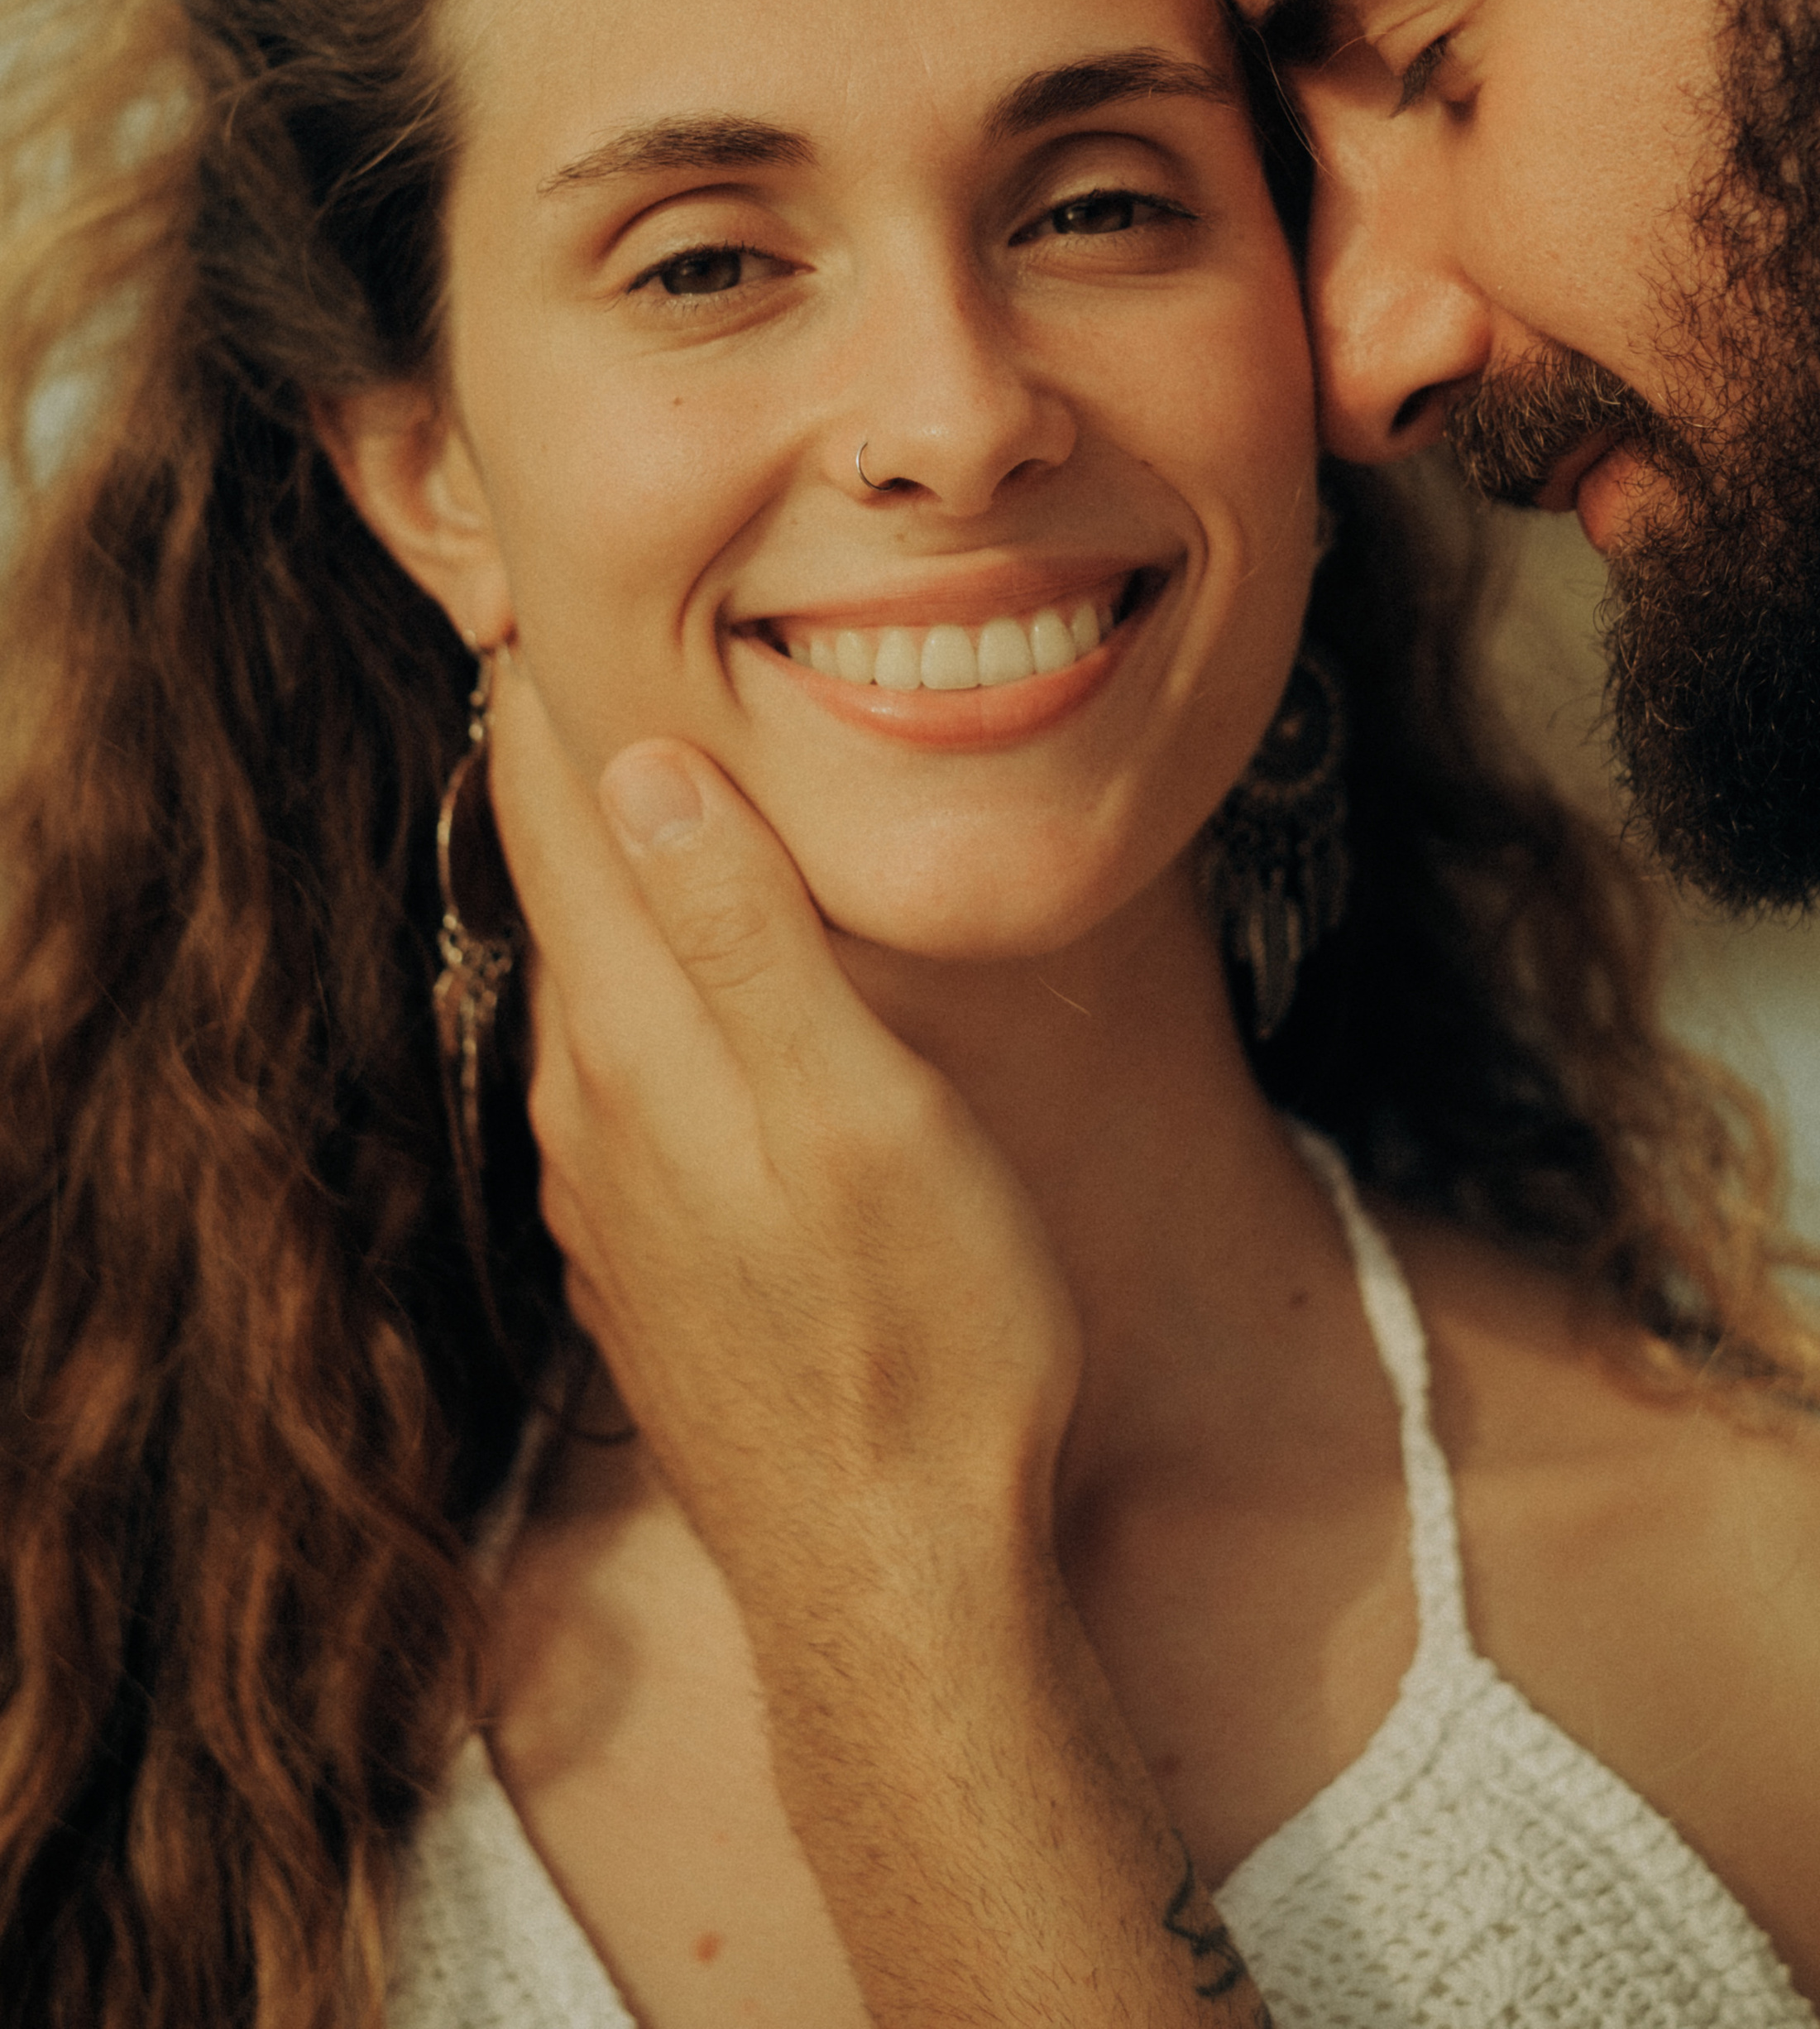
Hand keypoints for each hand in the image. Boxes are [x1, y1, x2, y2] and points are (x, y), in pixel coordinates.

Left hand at [482, 655, 1083, 1612]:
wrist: (894, 1575)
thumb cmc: (924, 1332)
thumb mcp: (861, 1114)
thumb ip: (750, 939)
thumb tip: (650, 767)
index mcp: (640, 1044)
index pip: (567, 816)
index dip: (560, 690)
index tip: (561, 580)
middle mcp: (594, 1106)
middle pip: (565, 884)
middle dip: (578, 758)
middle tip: (601, 638)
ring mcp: (611, 1188)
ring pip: (592, 977)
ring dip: (615, 869)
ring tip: (658, 777)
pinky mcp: (649, 1250)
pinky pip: (623, 1066)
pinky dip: (646, 978)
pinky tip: (701, 980)